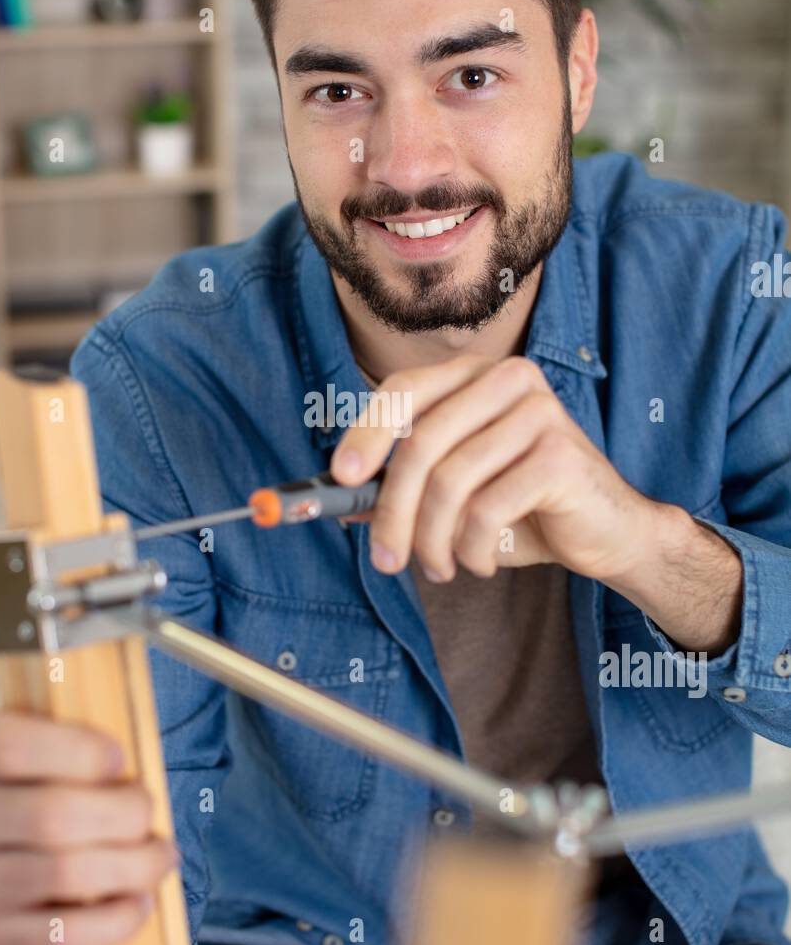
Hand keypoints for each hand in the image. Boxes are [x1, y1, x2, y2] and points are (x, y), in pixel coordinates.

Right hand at [0, 710, 176, 944]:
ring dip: (131, 867)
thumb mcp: (58, 736)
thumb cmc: (53, 775)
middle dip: (123, 815)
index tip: (121, 758)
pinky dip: (114, 921)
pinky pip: (58, 936)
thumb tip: (132, 769)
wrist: (15, 840)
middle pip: (48, 817)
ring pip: (62, 876)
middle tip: (149, 812)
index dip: (78, 753)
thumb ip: (87, 734)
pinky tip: (138, 904)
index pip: (8, 749)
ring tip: (159, 858)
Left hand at [331, 353, 657, 582]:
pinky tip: (479, 562)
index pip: (404, 390)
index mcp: (475, 376)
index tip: (341, 479)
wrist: (607, 533)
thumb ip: (401, 490)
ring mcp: (539, 412)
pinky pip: (487, 509)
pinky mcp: (560, 455)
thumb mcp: (454, 496)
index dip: (366, 433)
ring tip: (438, 568)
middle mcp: (507, 380)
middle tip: (385, 559)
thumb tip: (337, 502)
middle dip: (393, 510)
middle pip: (421, 442)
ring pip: (450, 481)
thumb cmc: (525, 509)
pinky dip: (472, 549)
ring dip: (432, 540)